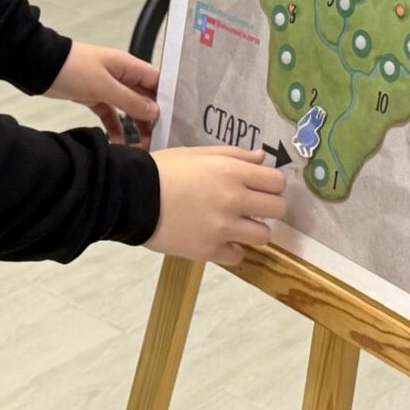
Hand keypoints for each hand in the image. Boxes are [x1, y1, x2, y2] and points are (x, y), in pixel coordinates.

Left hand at [46, 42, 159, 145]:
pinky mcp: (94, 98)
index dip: (168, 100)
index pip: (157, 82)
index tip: (176, 121)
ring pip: (129, 109)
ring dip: (136, 126)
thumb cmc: (75, 70)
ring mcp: (108, 87)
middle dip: (153, 119)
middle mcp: (122, 76)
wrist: (40, 67)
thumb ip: (130, 100)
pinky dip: (115, 129)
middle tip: (159, 141)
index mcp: (129, 66)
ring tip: (143, 148)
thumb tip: (155, 112)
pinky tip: (118, 144)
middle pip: (145, 98)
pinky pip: (111, 115)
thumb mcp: (104, 86)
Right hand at [147, 146, 285, 265]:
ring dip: (253, 231)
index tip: (261, 189)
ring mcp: (223, 227)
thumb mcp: (198, 153)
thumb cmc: (164, 170)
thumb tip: (262, 158)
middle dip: (268, 209)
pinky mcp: (210, 250)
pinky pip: (238, 256)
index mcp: (232, 171)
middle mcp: (234, 199)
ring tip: (235, 226)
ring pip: (264, 236)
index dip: (271, 186)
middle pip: (278, 209)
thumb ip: (234, 155)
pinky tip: (218, 240)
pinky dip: (231, 249)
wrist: (132, 197)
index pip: (277, 182)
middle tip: (251, 208)